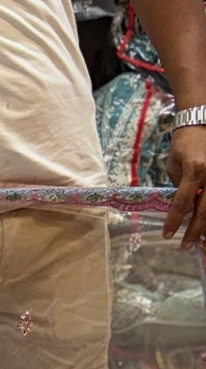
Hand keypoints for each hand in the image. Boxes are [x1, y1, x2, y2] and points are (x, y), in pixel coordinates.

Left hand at [165, 123, 205, 247]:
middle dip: (194, 231)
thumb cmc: (184, 143)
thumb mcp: (173, 164)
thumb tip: (182, 207)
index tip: (167, 235)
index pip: (182, 203)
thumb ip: (177, 186)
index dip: (174, 221)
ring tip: (200, 242)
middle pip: (205, 211)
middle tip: (185, 246)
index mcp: (194, 170)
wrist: (201, 122)